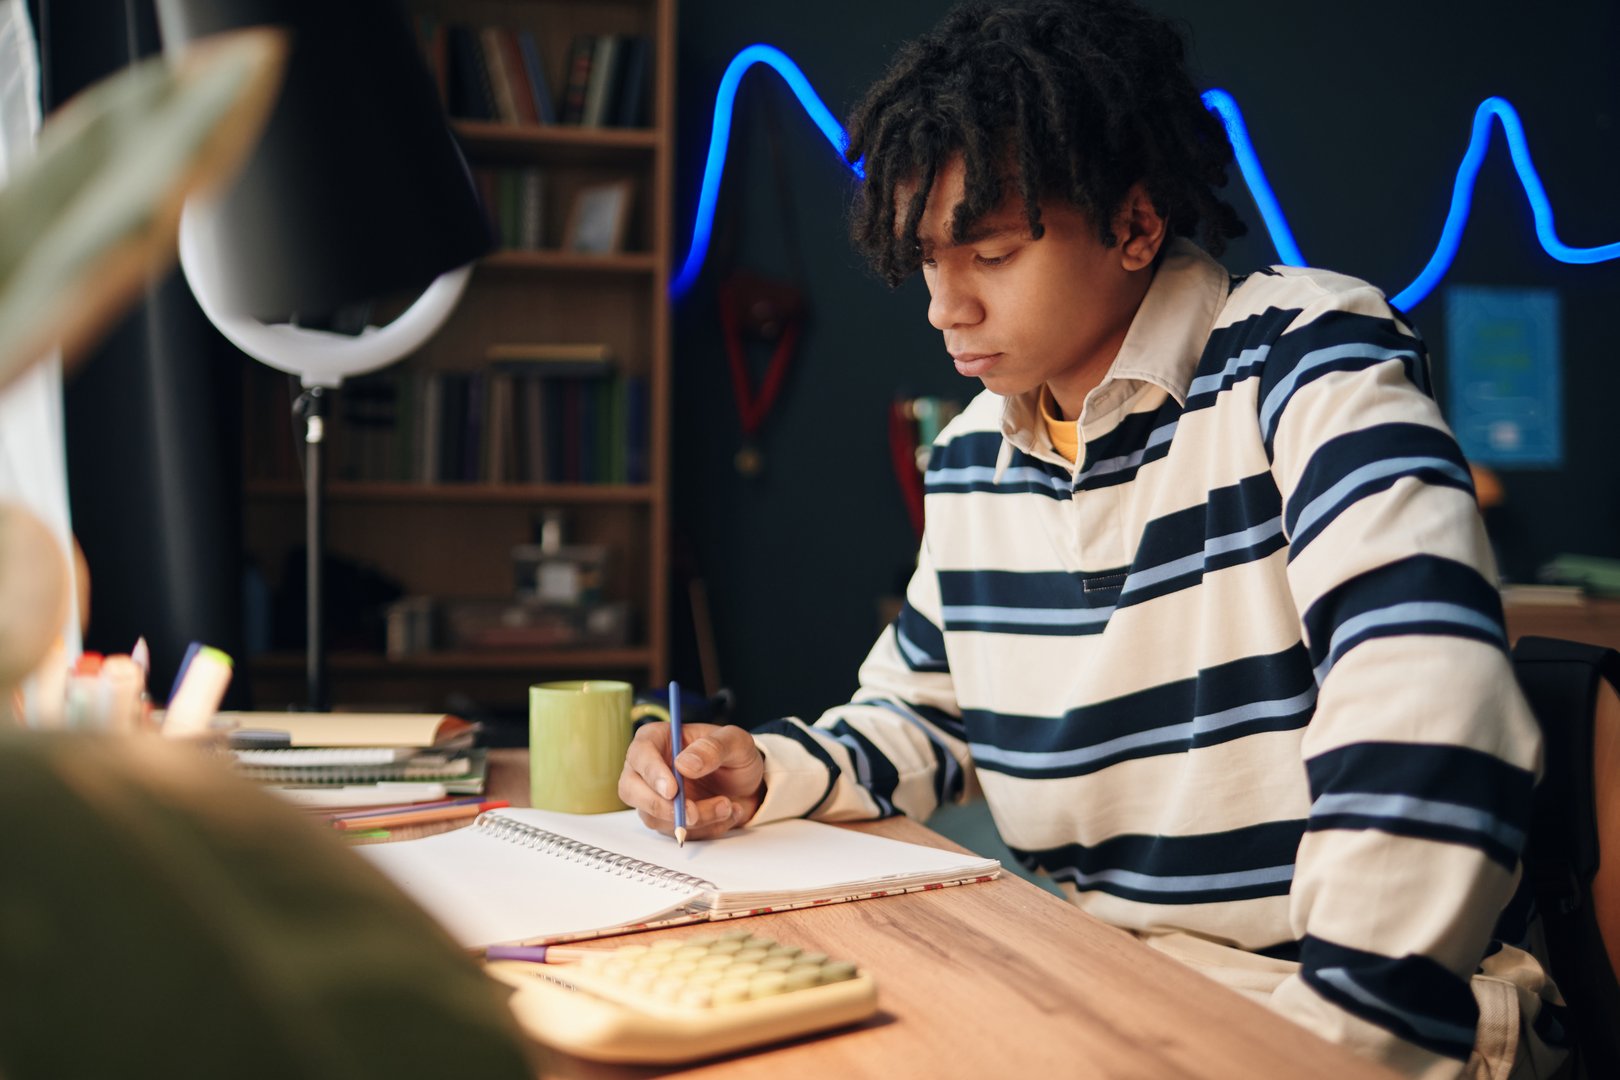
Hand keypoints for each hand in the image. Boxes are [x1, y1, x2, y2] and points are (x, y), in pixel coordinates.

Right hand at [619, 722, 764, 840]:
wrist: (748, 785)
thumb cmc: (735, 756)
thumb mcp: (736, 742)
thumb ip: (713, 748)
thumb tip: (685, 764)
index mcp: (658, 739)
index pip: (640, 753)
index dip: (652, 773)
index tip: (673, 790)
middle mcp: (649, 768)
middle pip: (630, 790)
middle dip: (661, 806)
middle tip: (693, 813)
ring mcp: (654, 796)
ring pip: (655, 817)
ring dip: (695, 819)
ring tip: (727, 805)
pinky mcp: (665, 819)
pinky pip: (676, 833)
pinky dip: (705, 829)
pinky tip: (727, 813)